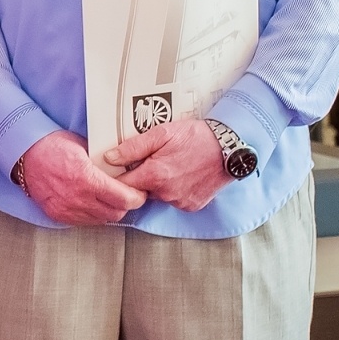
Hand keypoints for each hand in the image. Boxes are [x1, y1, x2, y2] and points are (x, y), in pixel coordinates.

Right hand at [19, 130, 147, 225]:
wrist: (24, 153)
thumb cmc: (52, 145)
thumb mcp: (83, 145)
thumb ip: (103, 161)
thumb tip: (122, 168)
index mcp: (87, 178)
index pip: (124, 199)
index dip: (137, 197)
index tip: (139, 191)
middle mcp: (78, 198)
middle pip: (116, 213)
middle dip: (125, 205)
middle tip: (126, 194)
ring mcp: (67, 209)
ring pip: (101, 220)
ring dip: (108, 211)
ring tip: (108, 199)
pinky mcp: (58, 215)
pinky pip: (83, 222)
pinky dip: (92, 215)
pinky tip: (91, 203)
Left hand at [104, 119, 231, 211]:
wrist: (230, 148)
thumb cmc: (195, 137)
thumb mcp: (161, 133)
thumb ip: (132, 147)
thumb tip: (109, 158)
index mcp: (155, 176)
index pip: (122, 186)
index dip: (117, 177)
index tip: (116, 169)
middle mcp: (166, 193)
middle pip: (139, 191)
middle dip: (139, 178)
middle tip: (150, 160)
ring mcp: (180, 202)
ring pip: (156, 196)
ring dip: (157, 184)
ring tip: (169, 164)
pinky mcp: (192, 206)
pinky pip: (173, 200)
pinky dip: (173, 189)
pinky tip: (181, 174)